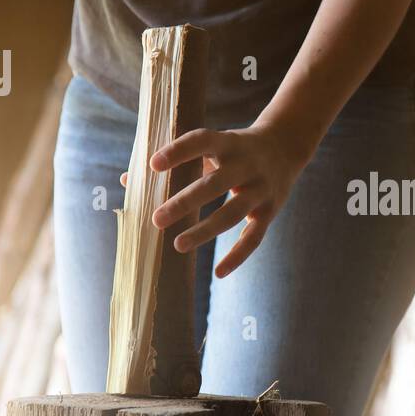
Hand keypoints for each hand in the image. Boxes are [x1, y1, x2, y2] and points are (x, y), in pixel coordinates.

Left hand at [143, 120, 314, 277]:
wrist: (286, 146)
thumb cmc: (233, 148)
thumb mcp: (211, 146)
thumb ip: (173, 162)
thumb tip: (128, 180)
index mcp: (228, 143)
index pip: (201, 142)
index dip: (178, 152)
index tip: (152, 165)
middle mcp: (247, 165)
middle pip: (215, 184)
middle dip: (185, 202)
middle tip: (156, 219)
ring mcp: (261, 189)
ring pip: (232, 213)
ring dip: (205, 231)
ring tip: (177, 245)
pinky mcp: (271, 211)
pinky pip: (254, 238)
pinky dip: (238, 256)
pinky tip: (218, 273)